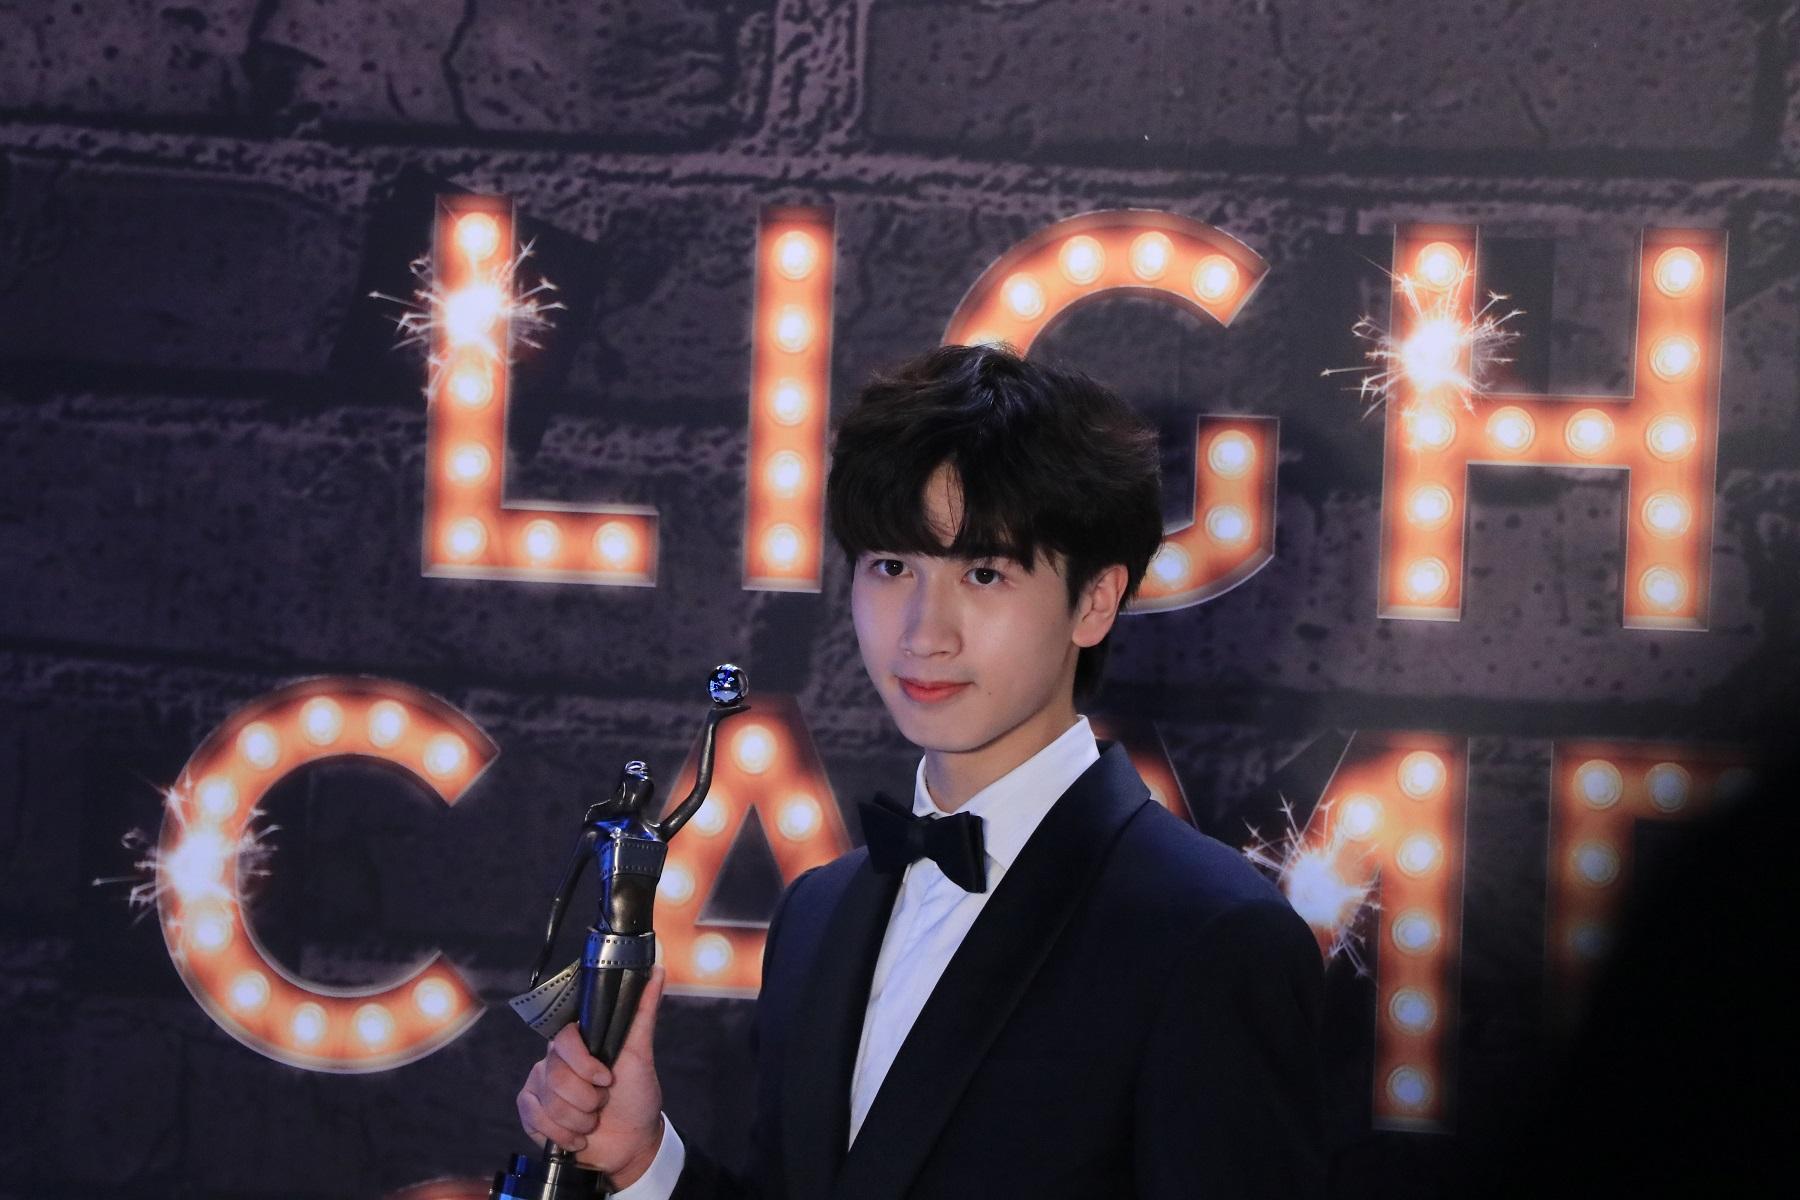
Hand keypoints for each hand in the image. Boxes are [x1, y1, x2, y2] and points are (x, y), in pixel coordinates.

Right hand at [516, 965, 667, 1187]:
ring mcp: (540, 1085)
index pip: (564, 1039)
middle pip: (556, 1076)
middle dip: (588, 1099)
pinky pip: (534, 1118)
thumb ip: (643, 1011)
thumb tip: (658, 970)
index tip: (607, 1079)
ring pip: (549, 1102)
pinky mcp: (532, 1111)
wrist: (630, 1143)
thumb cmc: (636, 1095)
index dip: (584, 1064)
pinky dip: (561, 1134)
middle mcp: (555, 1059)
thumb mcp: (641, 1054)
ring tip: (593, 1121)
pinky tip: (576, 1136)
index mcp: (579, 1041)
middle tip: (603, 1102)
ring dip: (579, 1120)